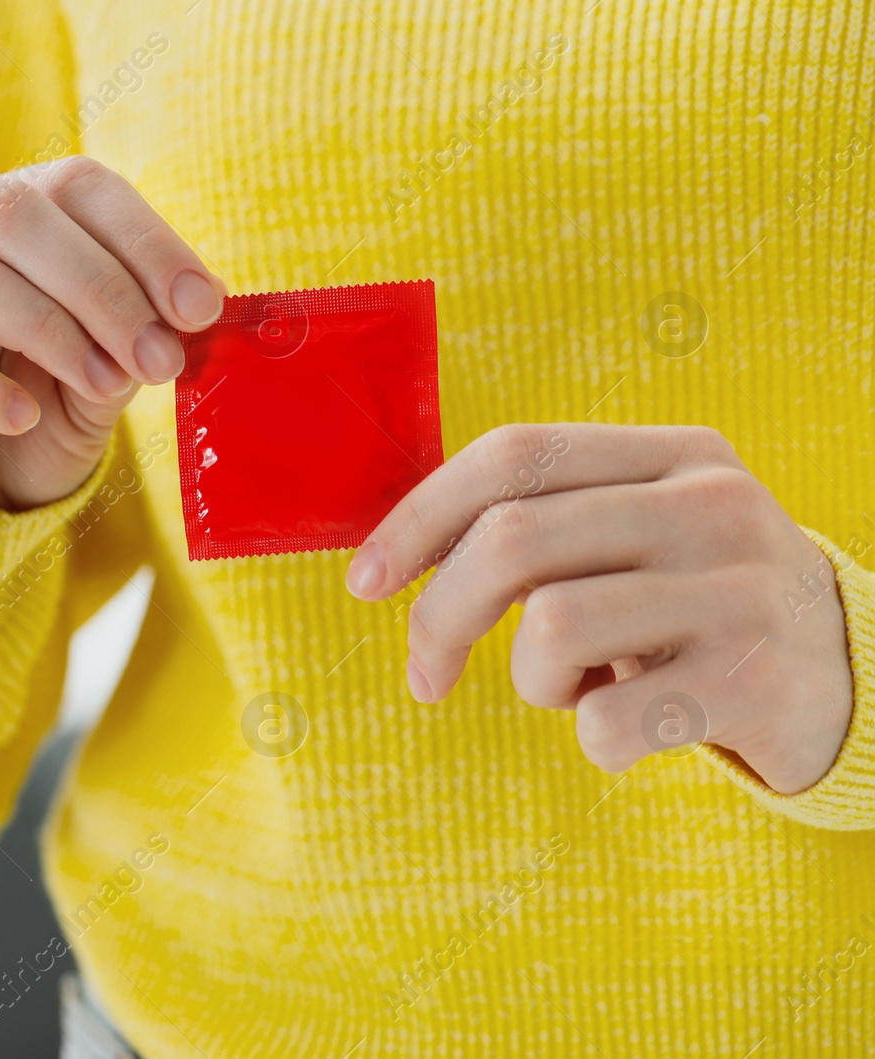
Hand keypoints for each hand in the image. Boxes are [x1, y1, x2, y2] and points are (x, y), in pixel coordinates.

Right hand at [0, 156, 224, 534]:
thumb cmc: (32, 425)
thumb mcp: (101, 383)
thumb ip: (136, 340)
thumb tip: (198, 309)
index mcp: (3, 223)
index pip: (73, 185)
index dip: (144, 237)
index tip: (203, 305)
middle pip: (10, 213)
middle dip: (102, 285)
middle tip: (161, 358)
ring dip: (47, 326)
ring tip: (106, 386)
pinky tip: (24, 416)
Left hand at [346, 423, 854, 793]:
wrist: (850, 677)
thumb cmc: (695, 602)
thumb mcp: (638, 533)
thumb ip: (542, 522)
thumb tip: (391, 554)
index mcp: (672, 453)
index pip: (513, 455)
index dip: (419, 516)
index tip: (364, 581)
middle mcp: (712, 505)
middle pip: (513, 540)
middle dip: (438, 616)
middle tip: (425, 672)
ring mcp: (741, 591)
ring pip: (552, 627)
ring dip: (531, 680)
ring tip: (570, 688)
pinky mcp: (756, 681)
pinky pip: (608, 721)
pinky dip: (591, 737)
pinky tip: (629, 723)